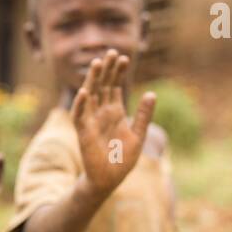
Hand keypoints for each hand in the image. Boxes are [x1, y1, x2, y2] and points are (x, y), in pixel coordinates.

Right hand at [71, 49, 156, 195]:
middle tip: (112, 52)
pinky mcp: (83, 132)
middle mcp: (101, 113)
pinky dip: (80, 104)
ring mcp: (91, 121)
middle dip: (107, 70)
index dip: (119, 73)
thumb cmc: (123, 159)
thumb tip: (152, 93)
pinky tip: (84, 91)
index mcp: (115, 112)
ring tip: (97, 63)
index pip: (115, 87)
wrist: (110, 179)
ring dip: (92, 80)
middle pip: (102, 86)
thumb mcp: (139, 134)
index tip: (124, 58)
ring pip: (90, 95)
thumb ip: (144, 115)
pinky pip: (79, 115)